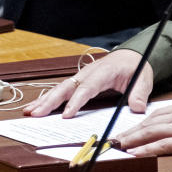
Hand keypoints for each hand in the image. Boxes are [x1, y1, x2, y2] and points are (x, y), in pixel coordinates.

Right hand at [23, 49, 153, 117]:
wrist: (131, 56)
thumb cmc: (134, 68)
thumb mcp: (142, 79)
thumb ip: (139, 94)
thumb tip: (138, 108)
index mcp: (103, 72)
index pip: (86, 88)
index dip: (75, 102)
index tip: (66, 115)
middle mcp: (88, 73)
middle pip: (66, 87)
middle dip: (50, 101)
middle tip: (36, 114)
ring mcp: (81, 77)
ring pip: (59, 88)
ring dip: (44, 100)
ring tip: (28, 111)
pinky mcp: (78, 82)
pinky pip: (61, 90)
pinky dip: (47, 98)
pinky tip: (35, 107)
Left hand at [116, 99, 171, 156]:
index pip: (157, 114)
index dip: (141, 122)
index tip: (130, 128)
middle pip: (149, 122)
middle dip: (131, 131)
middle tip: (116, 138)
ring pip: (151, 132)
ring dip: (133, 139)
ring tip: (120, 145)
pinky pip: (162, 145)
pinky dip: (147, 149)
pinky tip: (136, 153)